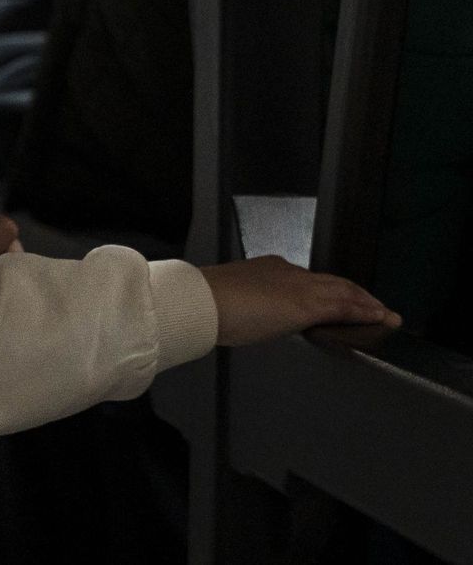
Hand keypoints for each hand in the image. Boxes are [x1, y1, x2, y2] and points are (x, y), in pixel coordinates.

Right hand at [199, 255, 401, 345]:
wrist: (203, 301)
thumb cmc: (209, 305)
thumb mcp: (233, 302)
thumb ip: (249, 306)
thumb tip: (252, 317)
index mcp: (268, 270)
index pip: (307, 279)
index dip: (327, 290)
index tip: (338, 300)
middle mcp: (289, 272)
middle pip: (332, 282)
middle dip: (354, 294)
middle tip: (373, 306)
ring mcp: (301, 287)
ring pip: (345, 292)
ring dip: (368, 304)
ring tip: (385, 315)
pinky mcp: (310, 304)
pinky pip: (347, 307)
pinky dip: (367, 312)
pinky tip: (381, 319)